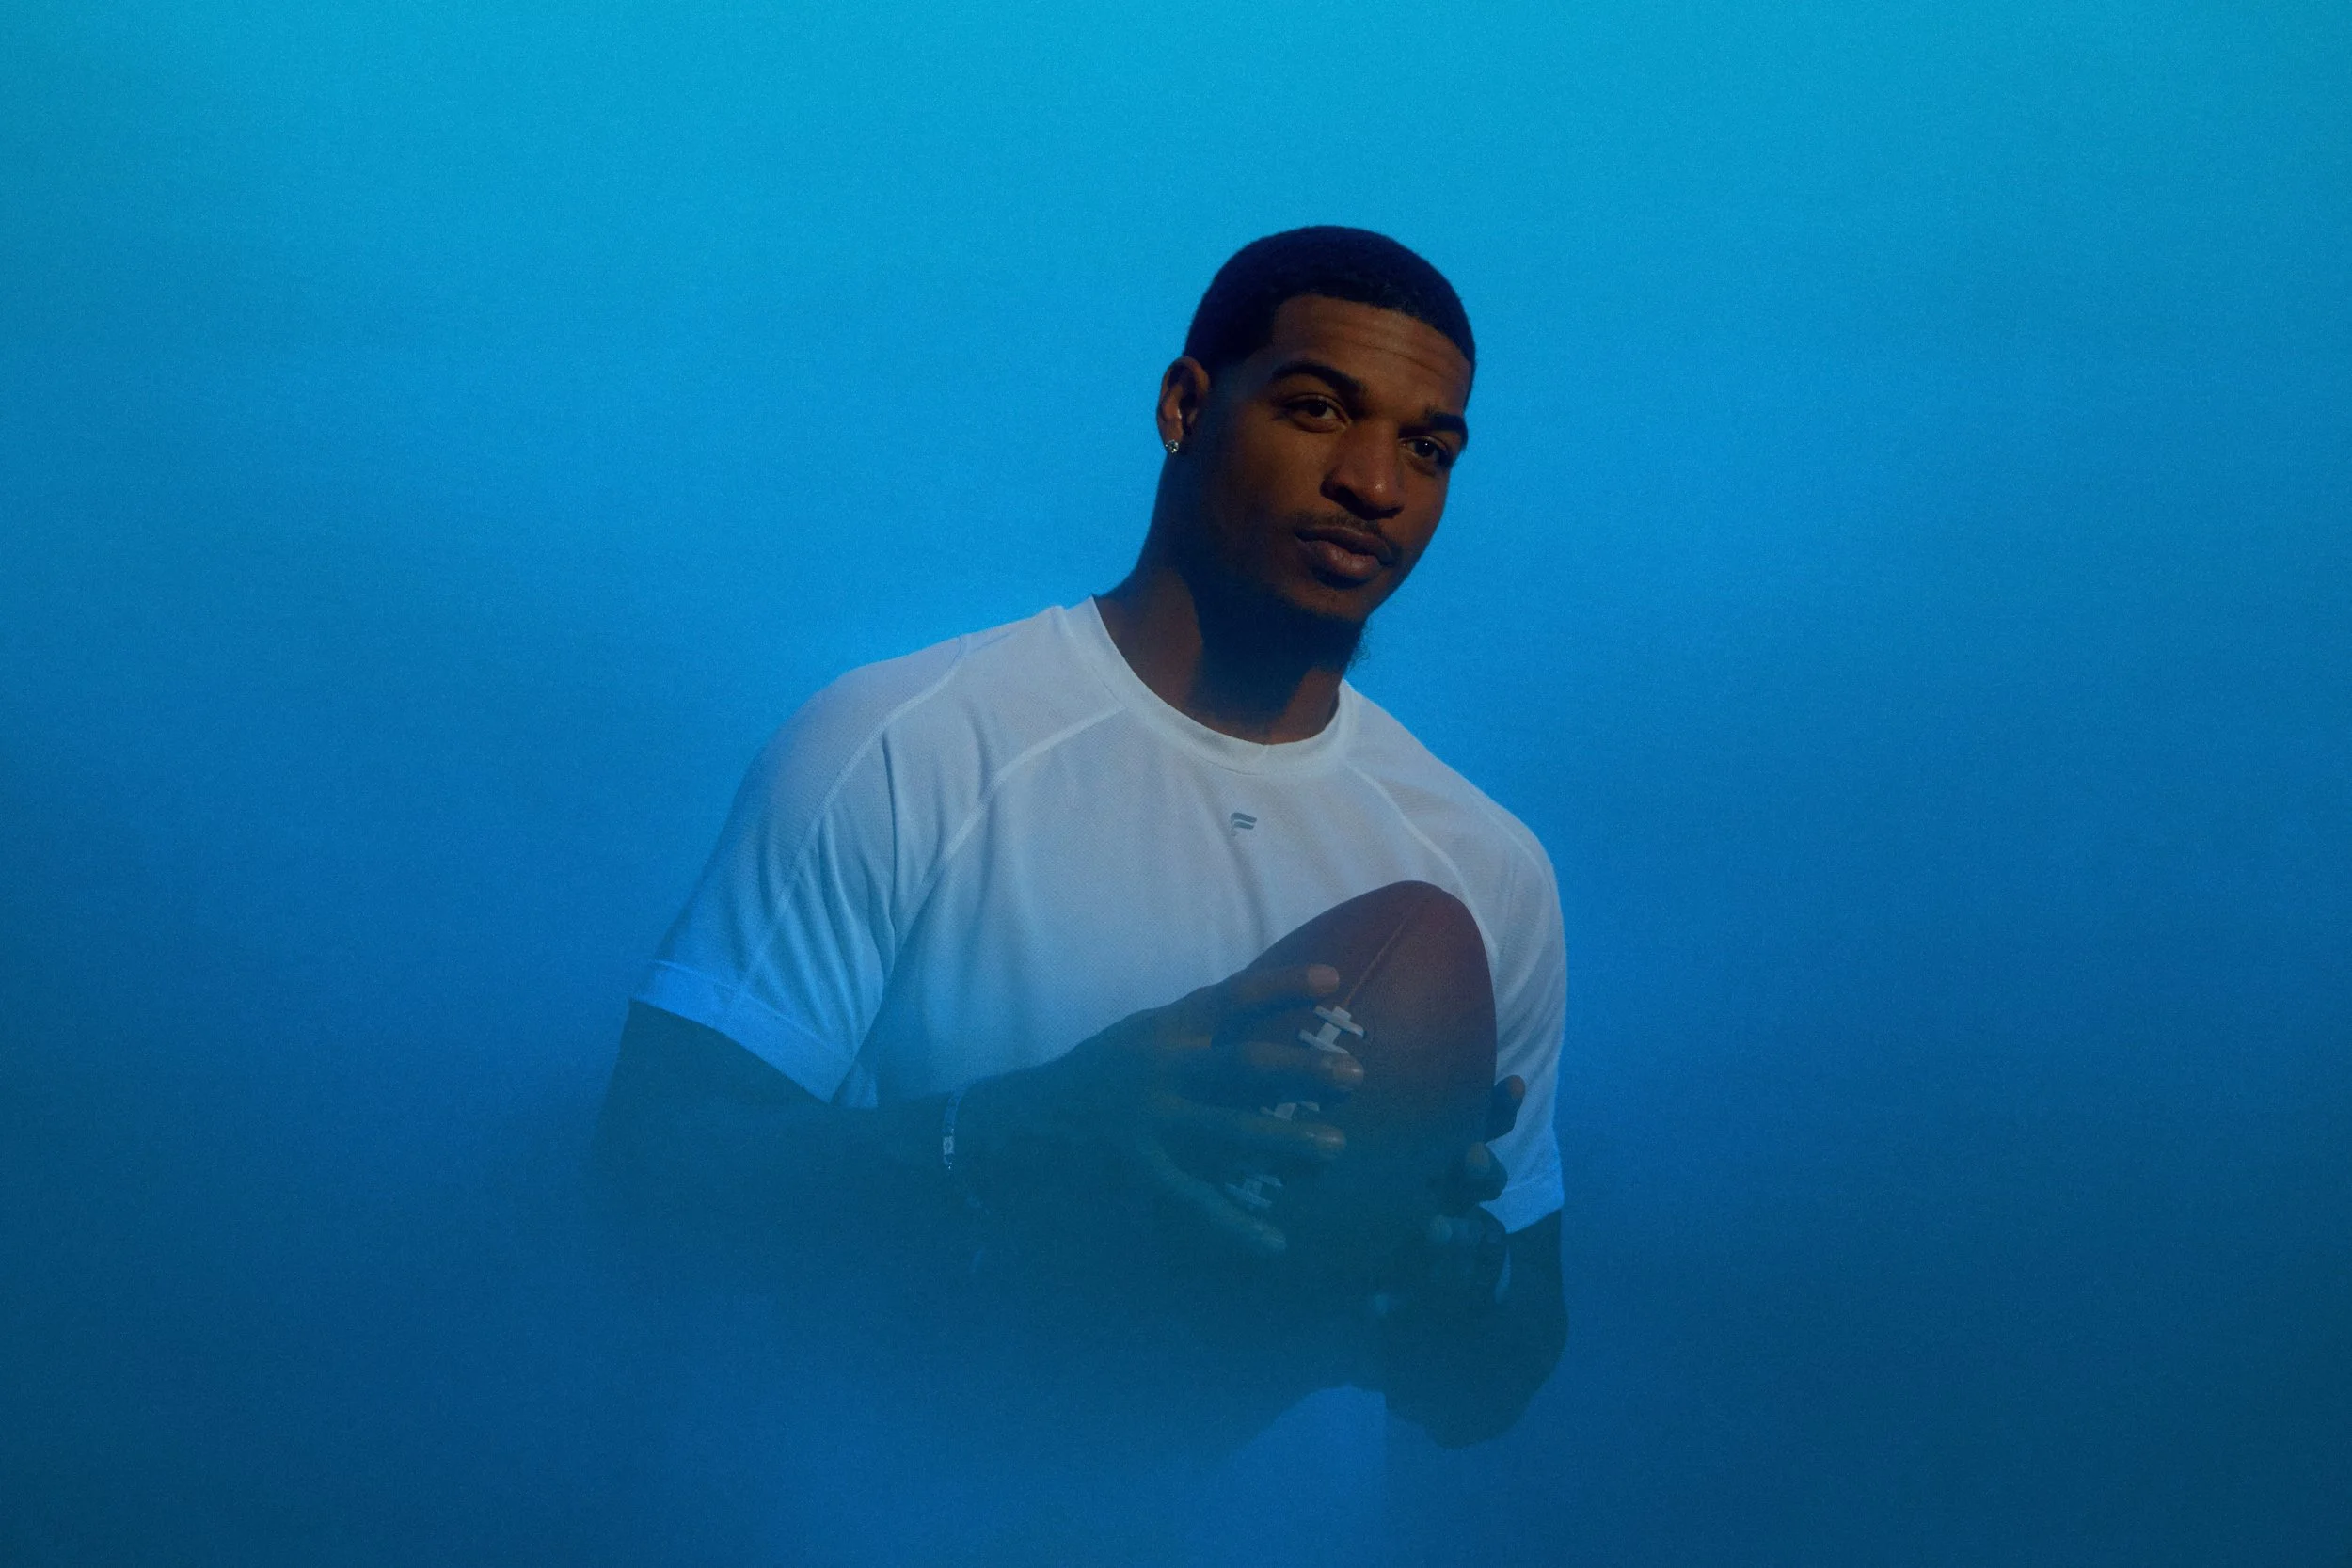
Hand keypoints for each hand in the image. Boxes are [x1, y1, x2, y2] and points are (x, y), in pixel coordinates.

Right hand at [956, 962, 1366, 1256]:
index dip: (1282, 986)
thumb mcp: (1135, 1038)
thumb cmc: (1088, 1080)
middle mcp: (1160, 1071)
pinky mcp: (1139, 1175)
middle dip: (1303, 1069)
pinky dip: (1237, 1226)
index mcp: (1162, 1032)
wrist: (1015, 1129)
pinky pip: (1198, 1203)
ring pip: (1231, 1133)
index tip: (1335, 980)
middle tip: (1354, 1077)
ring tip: (1334, 1150)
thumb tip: (1252, 1012)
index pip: (1229, 997)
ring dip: (1287, 1142)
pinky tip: (1275, 1244)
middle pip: (1244, 1064)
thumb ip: (1189, 1027)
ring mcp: (1150, 1125)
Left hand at [1382, 1075, 1522, 1312]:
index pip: (1490, 1130)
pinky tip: (1375, 1305)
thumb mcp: (1392, 1154)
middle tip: (1472, 1157)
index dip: (1502, 1109)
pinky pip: (1421, 1295)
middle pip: (1486, 1183)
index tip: (1513, 1084)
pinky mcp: (1437, 1288)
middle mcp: (1466, 1200)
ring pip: (1468, 1237)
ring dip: (1454, 1233)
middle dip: (1483, 1171)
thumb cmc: (1399, 1194)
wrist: (1418, 1279)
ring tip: (1434, 1228)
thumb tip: (1361, 1065)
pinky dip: (1400, 1300)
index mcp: (1460, 1164)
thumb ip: (1385, 1116)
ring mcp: (1460, 1247)